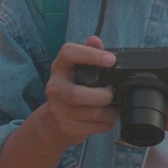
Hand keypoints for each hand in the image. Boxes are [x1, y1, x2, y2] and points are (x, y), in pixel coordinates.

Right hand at [36, 36, 119, 150]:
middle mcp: (54, 88)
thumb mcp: (77, 70)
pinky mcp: (66, 127)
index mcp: (59, 68)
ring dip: (110, 112)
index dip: (90, 55)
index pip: (68, 53)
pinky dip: (106, 124)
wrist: (52, 124)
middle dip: (103, 96)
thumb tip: (95, 40)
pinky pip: (93, 127)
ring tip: (114, 108)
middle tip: (113, 93)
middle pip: (78, 94)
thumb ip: (88, 53)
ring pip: (91, 113)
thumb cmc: (70, 90)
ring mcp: (57, 110)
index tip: (111, 60)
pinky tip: (107, 119)